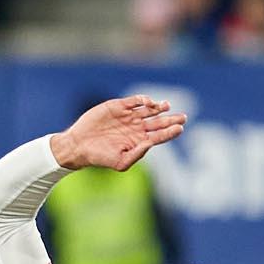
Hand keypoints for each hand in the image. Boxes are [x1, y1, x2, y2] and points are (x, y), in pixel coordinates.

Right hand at [48, 95, 185, 171]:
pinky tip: (148, 102)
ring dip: (159, 107)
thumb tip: (151, 143)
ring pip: (148, 110)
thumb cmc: (100, 157)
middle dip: (171, 119)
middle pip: (158, 122)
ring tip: (167, 106)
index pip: (159, 136)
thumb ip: (137, 153)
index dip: (171, 132)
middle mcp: (136, 128)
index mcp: (139, 141)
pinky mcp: (118, 106)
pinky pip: (134, 101)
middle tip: (183, 117)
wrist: (79, 146)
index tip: (180, 128)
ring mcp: (128, 116)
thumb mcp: (121, 162)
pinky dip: (142, 100)